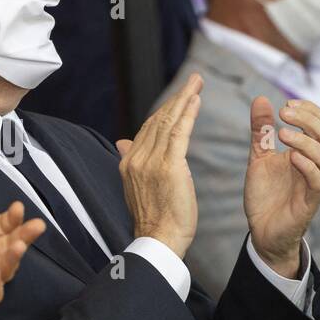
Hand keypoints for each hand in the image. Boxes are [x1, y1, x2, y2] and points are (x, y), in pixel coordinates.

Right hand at [116, 74, 202, 258]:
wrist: (158, 240)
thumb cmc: (154, 218)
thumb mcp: (136, 187)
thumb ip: (132, 160)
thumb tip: (123, 141)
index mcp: (129, 162)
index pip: (147, 128)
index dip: (164, 110)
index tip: (179, 97)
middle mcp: (136, 158)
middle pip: (157, 120)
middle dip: (176, 98)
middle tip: (193, 80)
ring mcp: (151, 162)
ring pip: (168, 122)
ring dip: (184, 99)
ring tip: (196, 83)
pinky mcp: (169, 166)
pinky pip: (179, 133)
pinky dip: (187, 114)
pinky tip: (195, 101)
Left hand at [244, 96, 319, 277]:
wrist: (262, 231)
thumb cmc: (265, 194)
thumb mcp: (259, 157)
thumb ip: (262, 131)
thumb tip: (261, 98)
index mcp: (306, 152)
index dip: (309, 110)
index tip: (287, 103)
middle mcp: (314, 165)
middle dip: (308, 119)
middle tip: (284, 111)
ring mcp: (313, 183)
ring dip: (305, 141)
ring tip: (282, 133)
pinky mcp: (310, 202)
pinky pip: (318, 182)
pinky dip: (307, 167)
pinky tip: (291, 157)